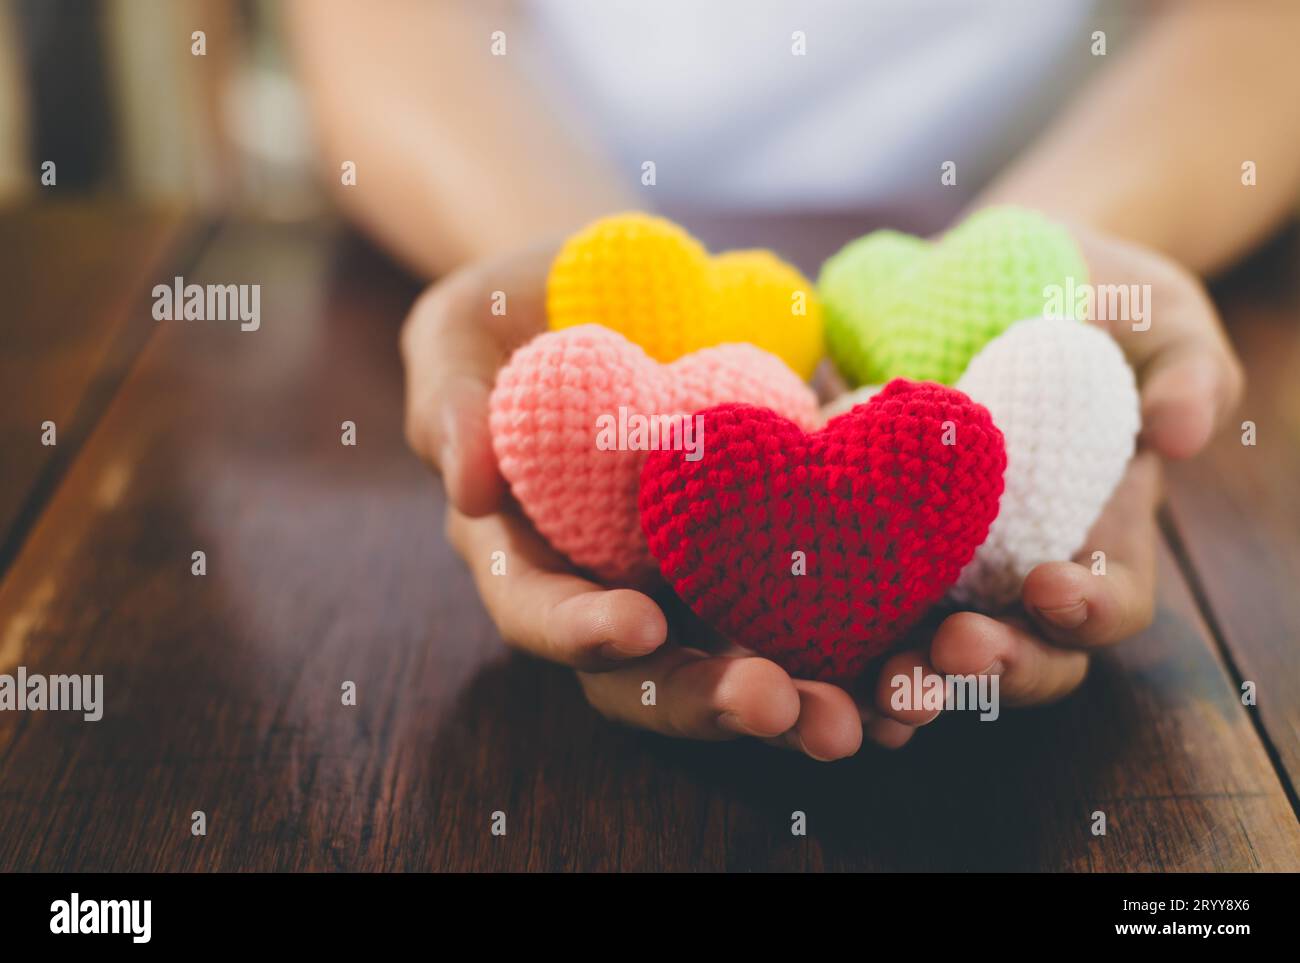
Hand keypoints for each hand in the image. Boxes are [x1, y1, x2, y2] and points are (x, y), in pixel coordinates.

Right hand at [403, 244, 864, 759]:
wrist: (624, 282)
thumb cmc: (518, 306)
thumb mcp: (458, 332)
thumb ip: (450, 403)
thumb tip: (469, 483)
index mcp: (533, 553)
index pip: (542, 613)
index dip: (580, 633)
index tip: (636, 625)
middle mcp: (617, 585)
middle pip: (652, 675)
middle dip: (710, 700)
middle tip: (776, 705)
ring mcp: (702, 573)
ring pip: (748, 661)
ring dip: (808, 700)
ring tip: (868, 716)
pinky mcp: (782, 542)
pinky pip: (827, 605)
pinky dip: (874, 637)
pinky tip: (930, 653)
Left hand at [856, 226, 1244, 744]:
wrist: (983, 274)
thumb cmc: (1089, 299)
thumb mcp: (1156, 317)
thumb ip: (1189, 368)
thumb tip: (1180, 432)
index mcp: (1095, 535)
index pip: (1106, 604)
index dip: (1088, 611)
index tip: (1051, 587)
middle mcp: (1010, 570)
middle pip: (1013, 654)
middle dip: (987, 669)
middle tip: (948, 653)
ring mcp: (932, 562)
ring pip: (923, 651)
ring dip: (906, 678)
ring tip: (877, 683)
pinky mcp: (859, 536)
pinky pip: (844, 601)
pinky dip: (828, 636)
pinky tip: (799, 646)